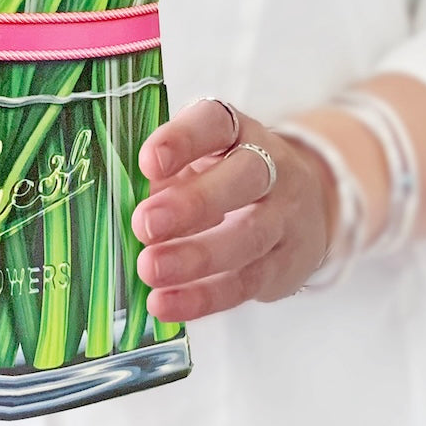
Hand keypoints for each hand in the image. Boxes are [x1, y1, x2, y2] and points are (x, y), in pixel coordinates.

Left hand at [131, 99, 335, 321]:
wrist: (304, 204)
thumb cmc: (227, 176)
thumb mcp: (200, 160)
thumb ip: (166, 175)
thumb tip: (121, 202)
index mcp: (238, 130)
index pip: (214, 123)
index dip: (182, 140)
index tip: (147, 162)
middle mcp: (271, 166)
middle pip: (243, 178)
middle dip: (192, 203)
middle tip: (145, 224)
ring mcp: (286, 216)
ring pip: (248, 236)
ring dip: (195, 257)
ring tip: (150, 269)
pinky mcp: (287, 264)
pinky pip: (247, 282)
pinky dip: (204, 297)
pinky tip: (166, 303)